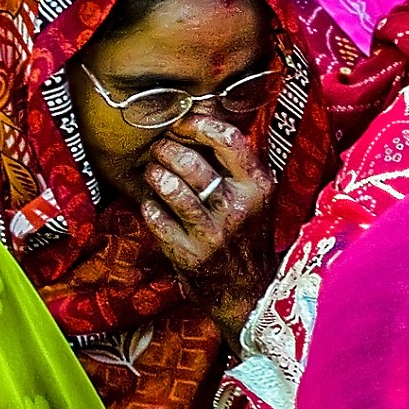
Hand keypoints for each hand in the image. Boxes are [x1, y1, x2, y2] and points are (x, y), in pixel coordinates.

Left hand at [138, 114, 272, 279]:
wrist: (249, 288)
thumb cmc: (247, 234)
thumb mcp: (256, 195)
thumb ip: (237, 163)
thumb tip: (206, 119)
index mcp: (258, 186)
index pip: (229, 139)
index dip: (198, 125)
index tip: (183, 124)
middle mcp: (238, 207)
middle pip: (192, 162)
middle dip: (167, 149)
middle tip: (160, 149)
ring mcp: (213, 232)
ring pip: (171, 187)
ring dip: (155, 174)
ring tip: (154, 172)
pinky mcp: (190, 253)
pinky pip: (157, 218)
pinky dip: (149, 207)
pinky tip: (153, 204)